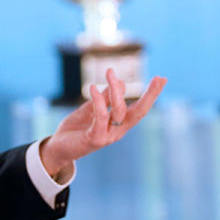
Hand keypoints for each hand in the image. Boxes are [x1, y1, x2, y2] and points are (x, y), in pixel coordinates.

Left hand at [39, 69, 166, 179]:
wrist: (58, 147)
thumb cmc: (76, 129)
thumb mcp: (91, 109)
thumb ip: (105, 98)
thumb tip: (121, 82)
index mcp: (119, 124)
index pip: (139, 109)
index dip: (151, 95)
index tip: (162, 79)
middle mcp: (117, 131)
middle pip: (139, 113)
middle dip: (150, 95)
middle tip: (159, 78)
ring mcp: (107, 136)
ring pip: (119, 111)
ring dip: (116, 90)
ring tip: (109, 72)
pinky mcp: (95, 139)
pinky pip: (100, 118)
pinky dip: (99, 102)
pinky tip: (93, 88)